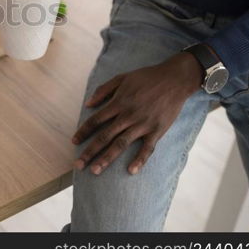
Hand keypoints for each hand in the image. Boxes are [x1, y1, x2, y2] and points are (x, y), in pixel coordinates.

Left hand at [72, 52, 202, 175]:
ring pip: (121, 144)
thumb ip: (103, 90)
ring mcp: (142, 124)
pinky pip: (147, 148)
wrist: (175, 79)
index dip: (83, 132)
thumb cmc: (146, 77)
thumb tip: (87, 104)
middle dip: (89, 152)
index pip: (95, 120)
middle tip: (78, 166)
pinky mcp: (157, 130)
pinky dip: (140, 160)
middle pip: (104, 136)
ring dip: (107, 159)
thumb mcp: (121, 78)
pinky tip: (131, 171)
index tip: (73, 142)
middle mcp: (128, 116)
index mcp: (118, 103)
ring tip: (95, 171)